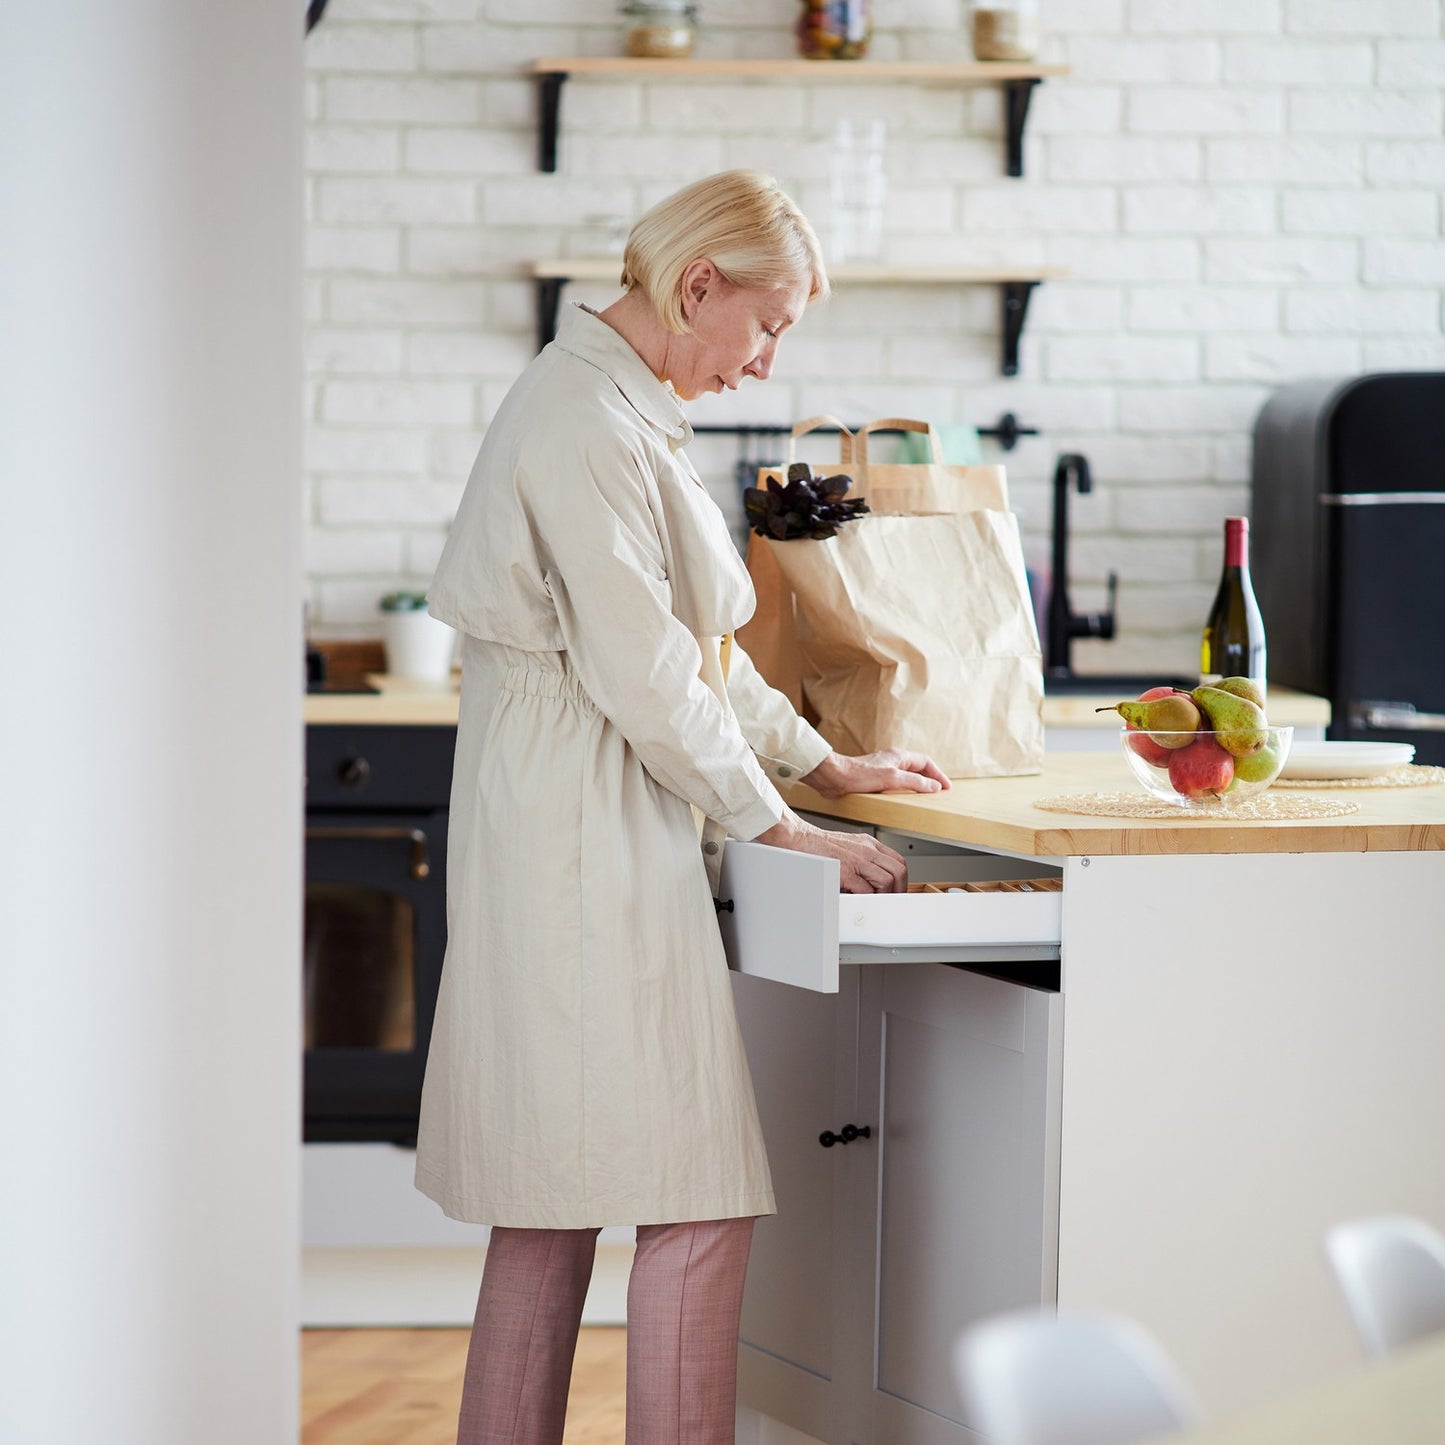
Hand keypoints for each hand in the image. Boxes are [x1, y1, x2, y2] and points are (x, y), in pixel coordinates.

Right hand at [753, 809, 907, 893]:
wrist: (797, 837)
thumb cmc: (817, 845)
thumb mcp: (847, 846)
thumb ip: (862, 860)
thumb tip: (871, 880)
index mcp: (868, 844)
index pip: (898, 861)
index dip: (901, 879)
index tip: (896, 890)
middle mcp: (866, 850)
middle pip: (899, 871)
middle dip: (899, 890)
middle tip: (891, 900)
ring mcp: (857, 860)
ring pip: (887, 881)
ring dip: (884, 896)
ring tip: (875, 903)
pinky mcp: (845, 871)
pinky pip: (866, 890)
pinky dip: (867, 900)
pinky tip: (860, 902)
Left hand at [800, 749, 950, 798]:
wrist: (834, 778)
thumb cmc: (857, 775)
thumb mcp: (892, 778)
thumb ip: (914, 782)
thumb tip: (933, 787)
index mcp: (898, 756)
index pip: (926, 762)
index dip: (938, 774)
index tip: (946, 786)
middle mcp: (891, 761)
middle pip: (917, 768)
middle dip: (930, 778)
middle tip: (939, 790)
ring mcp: (883, 770)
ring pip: (906, 775)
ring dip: (917, 784)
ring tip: (925, 796)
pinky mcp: (874, 780)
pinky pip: (895, 784)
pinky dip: (904, 791)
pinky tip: (903, 800)